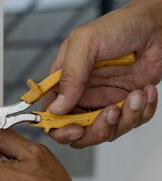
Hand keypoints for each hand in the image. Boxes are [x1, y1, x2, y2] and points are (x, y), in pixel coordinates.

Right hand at [43, 1, 161, 147]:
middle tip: (110, 113)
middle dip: (94, 130)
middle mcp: (82, 95)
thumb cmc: (119, 26)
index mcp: (64, 82)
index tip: (75, 129)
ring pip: (105, 132)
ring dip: (124, 119)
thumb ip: (69, 76)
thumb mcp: (85, 43)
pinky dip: (142, 112)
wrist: (157, 26)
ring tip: (135, 95)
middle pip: (76, 132)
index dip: (58, 128)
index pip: (51, 114)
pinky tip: (145, 92)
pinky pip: (131, 123)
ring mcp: (104, 101)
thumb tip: (56, 108)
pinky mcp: (127, 104)